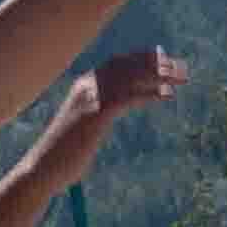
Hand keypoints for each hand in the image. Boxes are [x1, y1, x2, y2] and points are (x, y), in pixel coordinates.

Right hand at [58, 46, 187, 149]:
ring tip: (181, 78)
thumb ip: (100, 112)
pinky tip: (167, 95)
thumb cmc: (65, 151)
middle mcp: (86, 86)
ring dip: (159, 75)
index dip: (144, 58)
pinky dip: (149, 93)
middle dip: (157, 64)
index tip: (165, 59)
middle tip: (182, 68)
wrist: (44, 167)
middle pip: (128, 65)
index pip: (118, 62)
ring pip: (131, 77)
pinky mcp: (95, 115)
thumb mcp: (85, 126)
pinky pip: (128, 97)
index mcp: (83, 85)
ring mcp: (90, 98)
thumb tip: (118, 106)